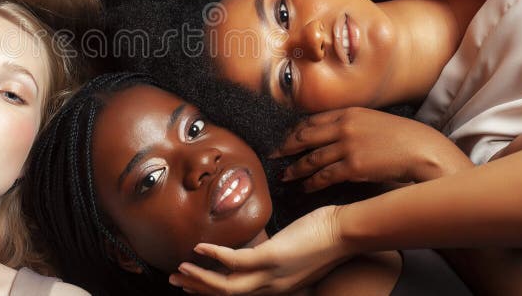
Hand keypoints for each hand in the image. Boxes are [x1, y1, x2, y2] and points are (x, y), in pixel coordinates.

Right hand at [169, 206, 348, 294]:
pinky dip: (215, 256)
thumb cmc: (324, 235)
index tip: (192, 282)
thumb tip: (258, 242)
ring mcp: (271, 274)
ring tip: (180, 271)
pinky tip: (199, 247)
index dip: (211, 289)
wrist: (345, 232)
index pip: (237, 292)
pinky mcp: (271, 258)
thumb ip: (274, 251)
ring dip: (200, 279)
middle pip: (226, 294)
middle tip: (175, 281)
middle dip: (197, 288)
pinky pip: (236, 261)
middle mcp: (271, 287)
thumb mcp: (294, 250)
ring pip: (226, 286)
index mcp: (276, 286)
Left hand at [274, 108, 471, 190]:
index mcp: (348, 112)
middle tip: (272, 155)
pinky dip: (311, 182)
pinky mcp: (353, 166)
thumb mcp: (373, 120)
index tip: (284, 138)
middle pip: (304, 136)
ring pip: (311, 158)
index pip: (311, 120)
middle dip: (285, 146)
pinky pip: (324, 176)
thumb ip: (351, 124)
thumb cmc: (402, 137)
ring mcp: (347, 146)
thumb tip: (332, 133)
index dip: (294, 131)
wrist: (423, 150)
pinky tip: (305, 187)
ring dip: (295, 168)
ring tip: (285, 175)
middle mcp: (344, 126)